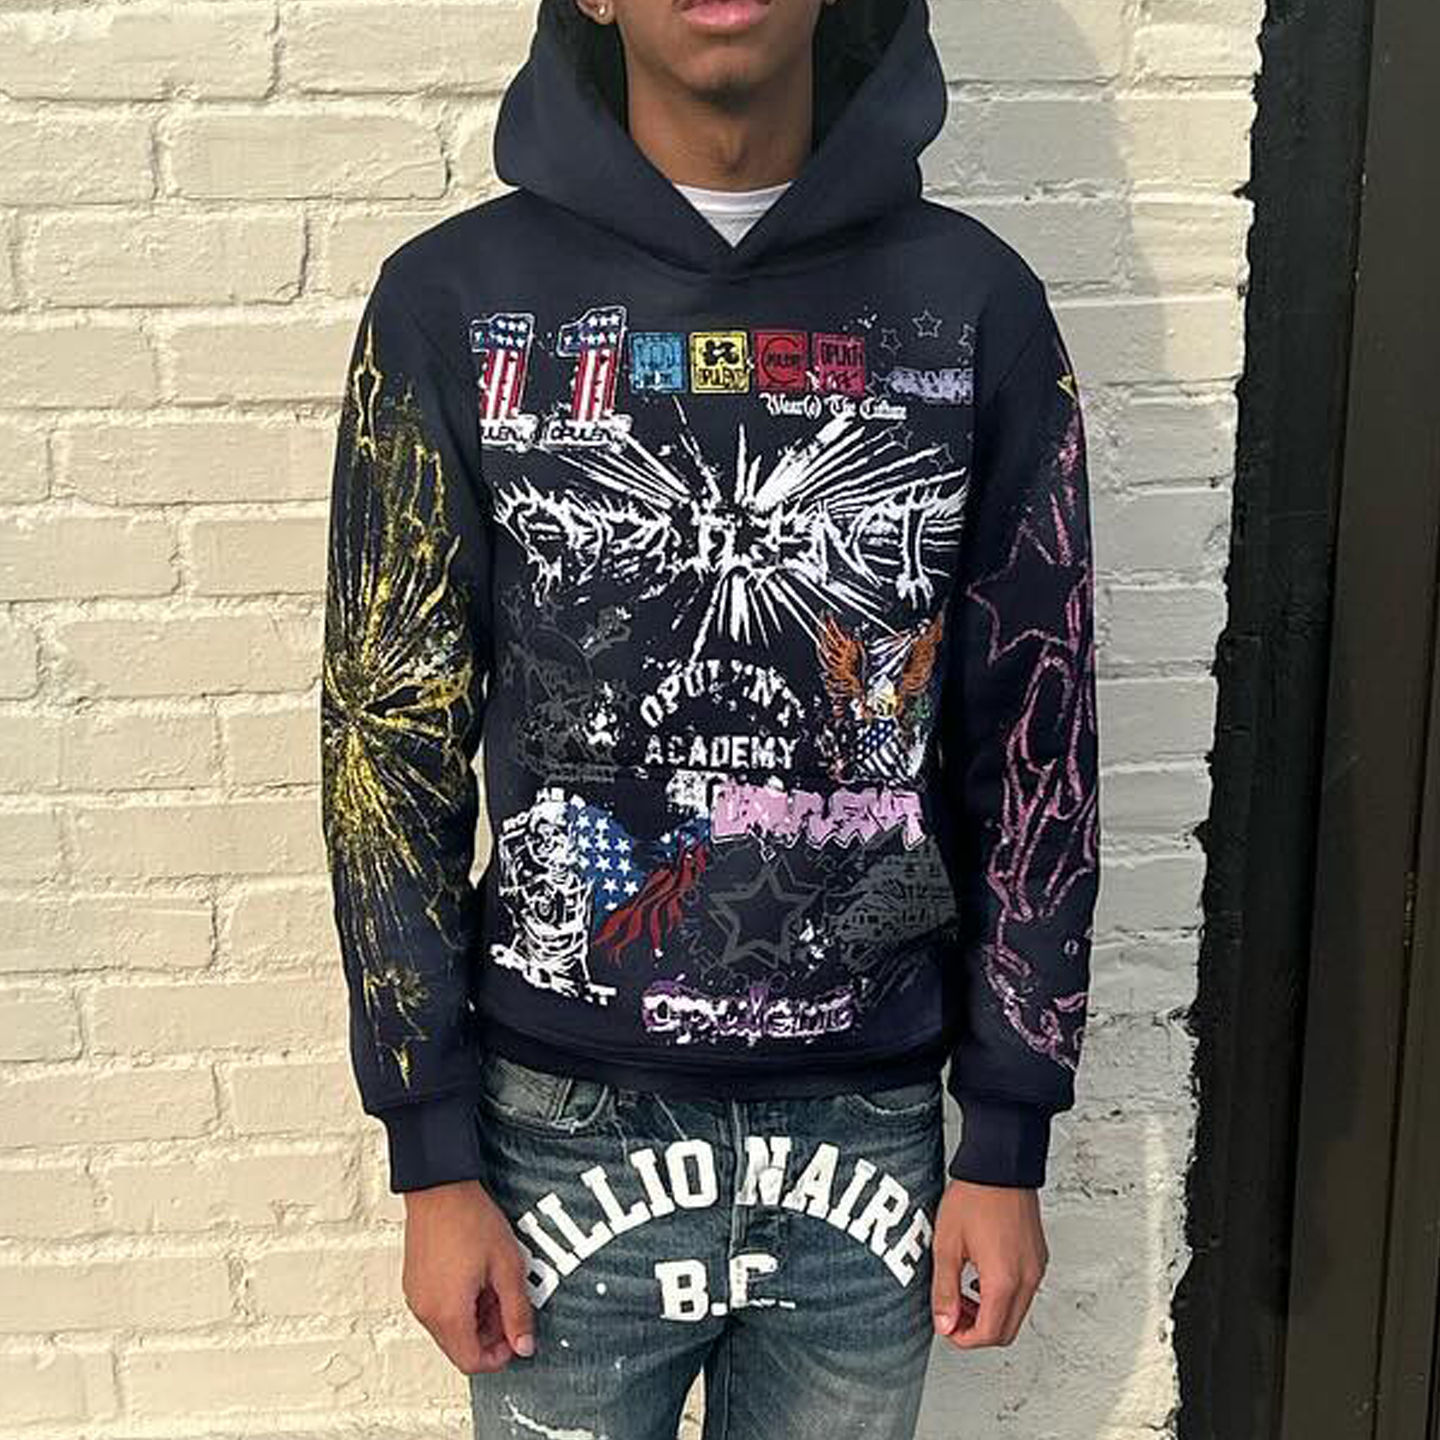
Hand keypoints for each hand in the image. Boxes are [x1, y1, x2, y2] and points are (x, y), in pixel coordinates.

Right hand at [402, 1179, 535, 1373]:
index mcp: (448, 1313)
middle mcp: (426, 1311)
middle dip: (489, 1334)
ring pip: (449, 1329)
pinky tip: (475, 1276)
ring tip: (494, 1284)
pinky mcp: (414, 1284)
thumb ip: (517, 1311)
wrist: (439, 1188)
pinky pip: (438, 1309)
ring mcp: (417, 1297)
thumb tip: (524, 1344)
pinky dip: (459, 1304)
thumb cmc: (469, 1219)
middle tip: (508, 1305)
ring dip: (476, 1318)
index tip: (515, 1337)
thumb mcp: (507, 1266)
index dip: (499, 1356)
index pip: (472, 1361)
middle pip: (460, 1347)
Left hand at [930, 1178, 1047, 1348]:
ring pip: (1016, 1312)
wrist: (999, 1166)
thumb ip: (944, 1290)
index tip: (947, 1325)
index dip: (964, 1339)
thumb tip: (944, 1323)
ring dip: (990, 1313)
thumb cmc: (974, 1198)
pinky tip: (980, 1276)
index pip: (990, 1334)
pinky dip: (1003, 1295)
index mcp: (1004, 1280)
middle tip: (953, 1310)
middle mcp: (1027, 1278)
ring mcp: (1036, 1268)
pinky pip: (1023, 1291)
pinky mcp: (1038, 1257)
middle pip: (1006, 1331)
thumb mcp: (947, 1245)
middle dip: (977, 1330)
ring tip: (963, 1291)